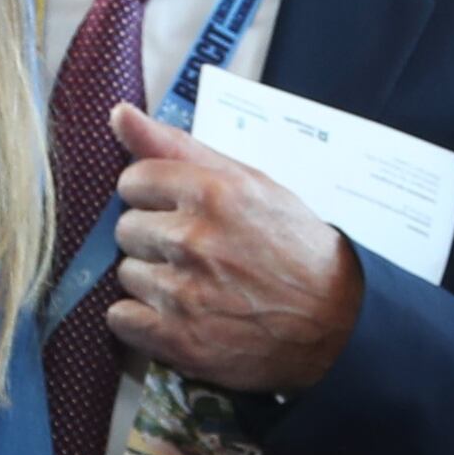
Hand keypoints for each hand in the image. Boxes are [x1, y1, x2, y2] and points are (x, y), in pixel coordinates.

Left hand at [104, 108, 360, 393]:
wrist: (335, 319)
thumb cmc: (292, 245)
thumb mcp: (249, 181)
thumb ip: (177, 147)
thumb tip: (119, 114)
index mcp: (211, 193)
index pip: (133, 181)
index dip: (153, 196)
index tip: (178, 210)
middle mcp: (193, 241)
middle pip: (125, 229)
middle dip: (154, 239)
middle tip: (195, 252)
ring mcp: (184, 294)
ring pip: (125, 274)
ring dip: (151, 280)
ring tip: (195, 285)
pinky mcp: (179, 340)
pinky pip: (121, 319)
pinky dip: (142, 320)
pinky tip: (176, 315)